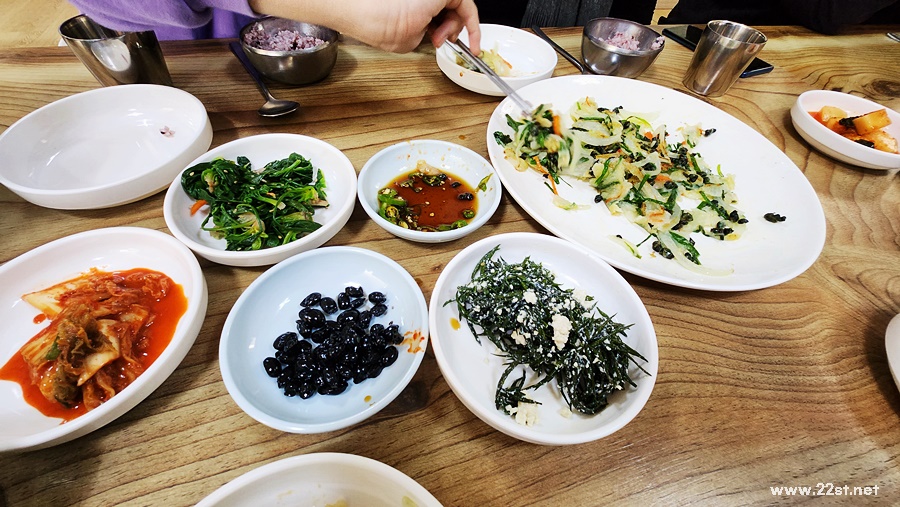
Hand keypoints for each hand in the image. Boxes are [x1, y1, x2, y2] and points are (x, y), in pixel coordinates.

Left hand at [250, 0, 480, 53]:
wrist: (351, 10)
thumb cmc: (378, 19)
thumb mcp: (415, 38)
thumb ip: (430, 33)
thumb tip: (428, 32)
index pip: (469, 8)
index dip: (474, 31)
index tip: (472, 47)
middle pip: (455, 4)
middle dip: (451, 26)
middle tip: (439, 42)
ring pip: (439, 4)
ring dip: (437, 22)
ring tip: (426, 38)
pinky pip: (424, 2)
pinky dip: (424, 15)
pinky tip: (416, 28)